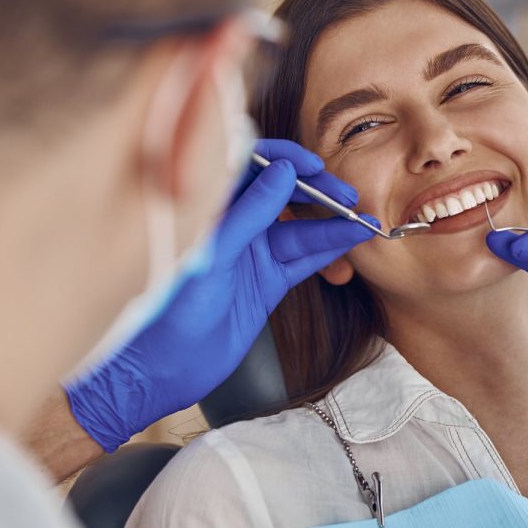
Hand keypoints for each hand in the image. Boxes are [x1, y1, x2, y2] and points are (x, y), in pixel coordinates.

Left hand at [65, 139, 377, 450]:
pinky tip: (352, 240)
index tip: (313, 164)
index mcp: (208, 208)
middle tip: (348, 195)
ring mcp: (252, 255)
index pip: (249, 166)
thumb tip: (283, 172)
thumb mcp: (211, 254)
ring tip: (364, 221)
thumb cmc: (169, 308)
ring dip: (331, 224)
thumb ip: (247, 212)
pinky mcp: (267, 283)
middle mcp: (232, 227)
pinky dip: (329, 251)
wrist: (163, 368)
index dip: (283, 160)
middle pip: (282, 195)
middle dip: (318, 191)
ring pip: (299, 229)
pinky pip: (303, 259)